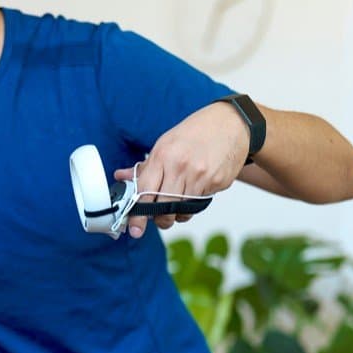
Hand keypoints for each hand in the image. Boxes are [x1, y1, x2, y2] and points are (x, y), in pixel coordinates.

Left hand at [112, 101, 248, 236]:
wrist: (232, 123)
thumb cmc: (196, 132)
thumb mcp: (165, 143)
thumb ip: (144, 166)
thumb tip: (121, 177)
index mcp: (163, 156)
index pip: (144, 191)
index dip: (137, 214)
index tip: (134, 228)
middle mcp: (181, 167)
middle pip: (164, 207)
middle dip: (160, 220)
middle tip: (159, 220)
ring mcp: (201, 176)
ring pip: (184, 210)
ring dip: (178, 214)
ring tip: (177, 205)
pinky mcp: (217, 183)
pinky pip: (201, 203)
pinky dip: (194, 203)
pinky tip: (196, 190)